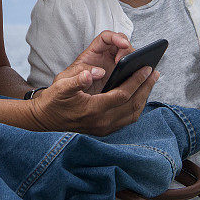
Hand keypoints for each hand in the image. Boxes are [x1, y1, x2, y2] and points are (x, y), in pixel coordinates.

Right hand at [28, 55, 158, 135]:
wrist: (44, 120)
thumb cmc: (53, 101)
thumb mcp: (60, 87)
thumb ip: (77, 79)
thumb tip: (94, 71)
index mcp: (94, 110)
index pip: (123, 94)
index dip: (136, 80)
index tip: (147, 68)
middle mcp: (102, 122)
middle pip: (133, 104)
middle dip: (146, 87)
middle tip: (155, 72)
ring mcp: (104, 128)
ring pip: (132, 113)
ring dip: (143, 96)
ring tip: (150, 81)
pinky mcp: (104, 130)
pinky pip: (127, 119)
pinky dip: (136, 106)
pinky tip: (138, 94)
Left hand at [55, 30, 133, 94]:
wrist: (65, 104)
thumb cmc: (64, 90)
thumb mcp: (66, 83)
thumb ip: (78, 76)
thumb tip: (98, 72)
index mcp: (93, 53)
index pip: (106, 37)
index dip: (115, 37)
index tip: (123, 44)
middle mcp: (105, 58)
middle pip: (122, 45)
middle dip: (128, 50)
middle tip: (126, 63)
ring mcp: (114, 68)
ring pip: (129, 58)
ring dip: (134, 63)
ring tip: (133, 73)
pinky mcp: (120, 80)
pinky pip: (131, 73)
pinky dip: (136, 76)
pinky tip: (138, 82)